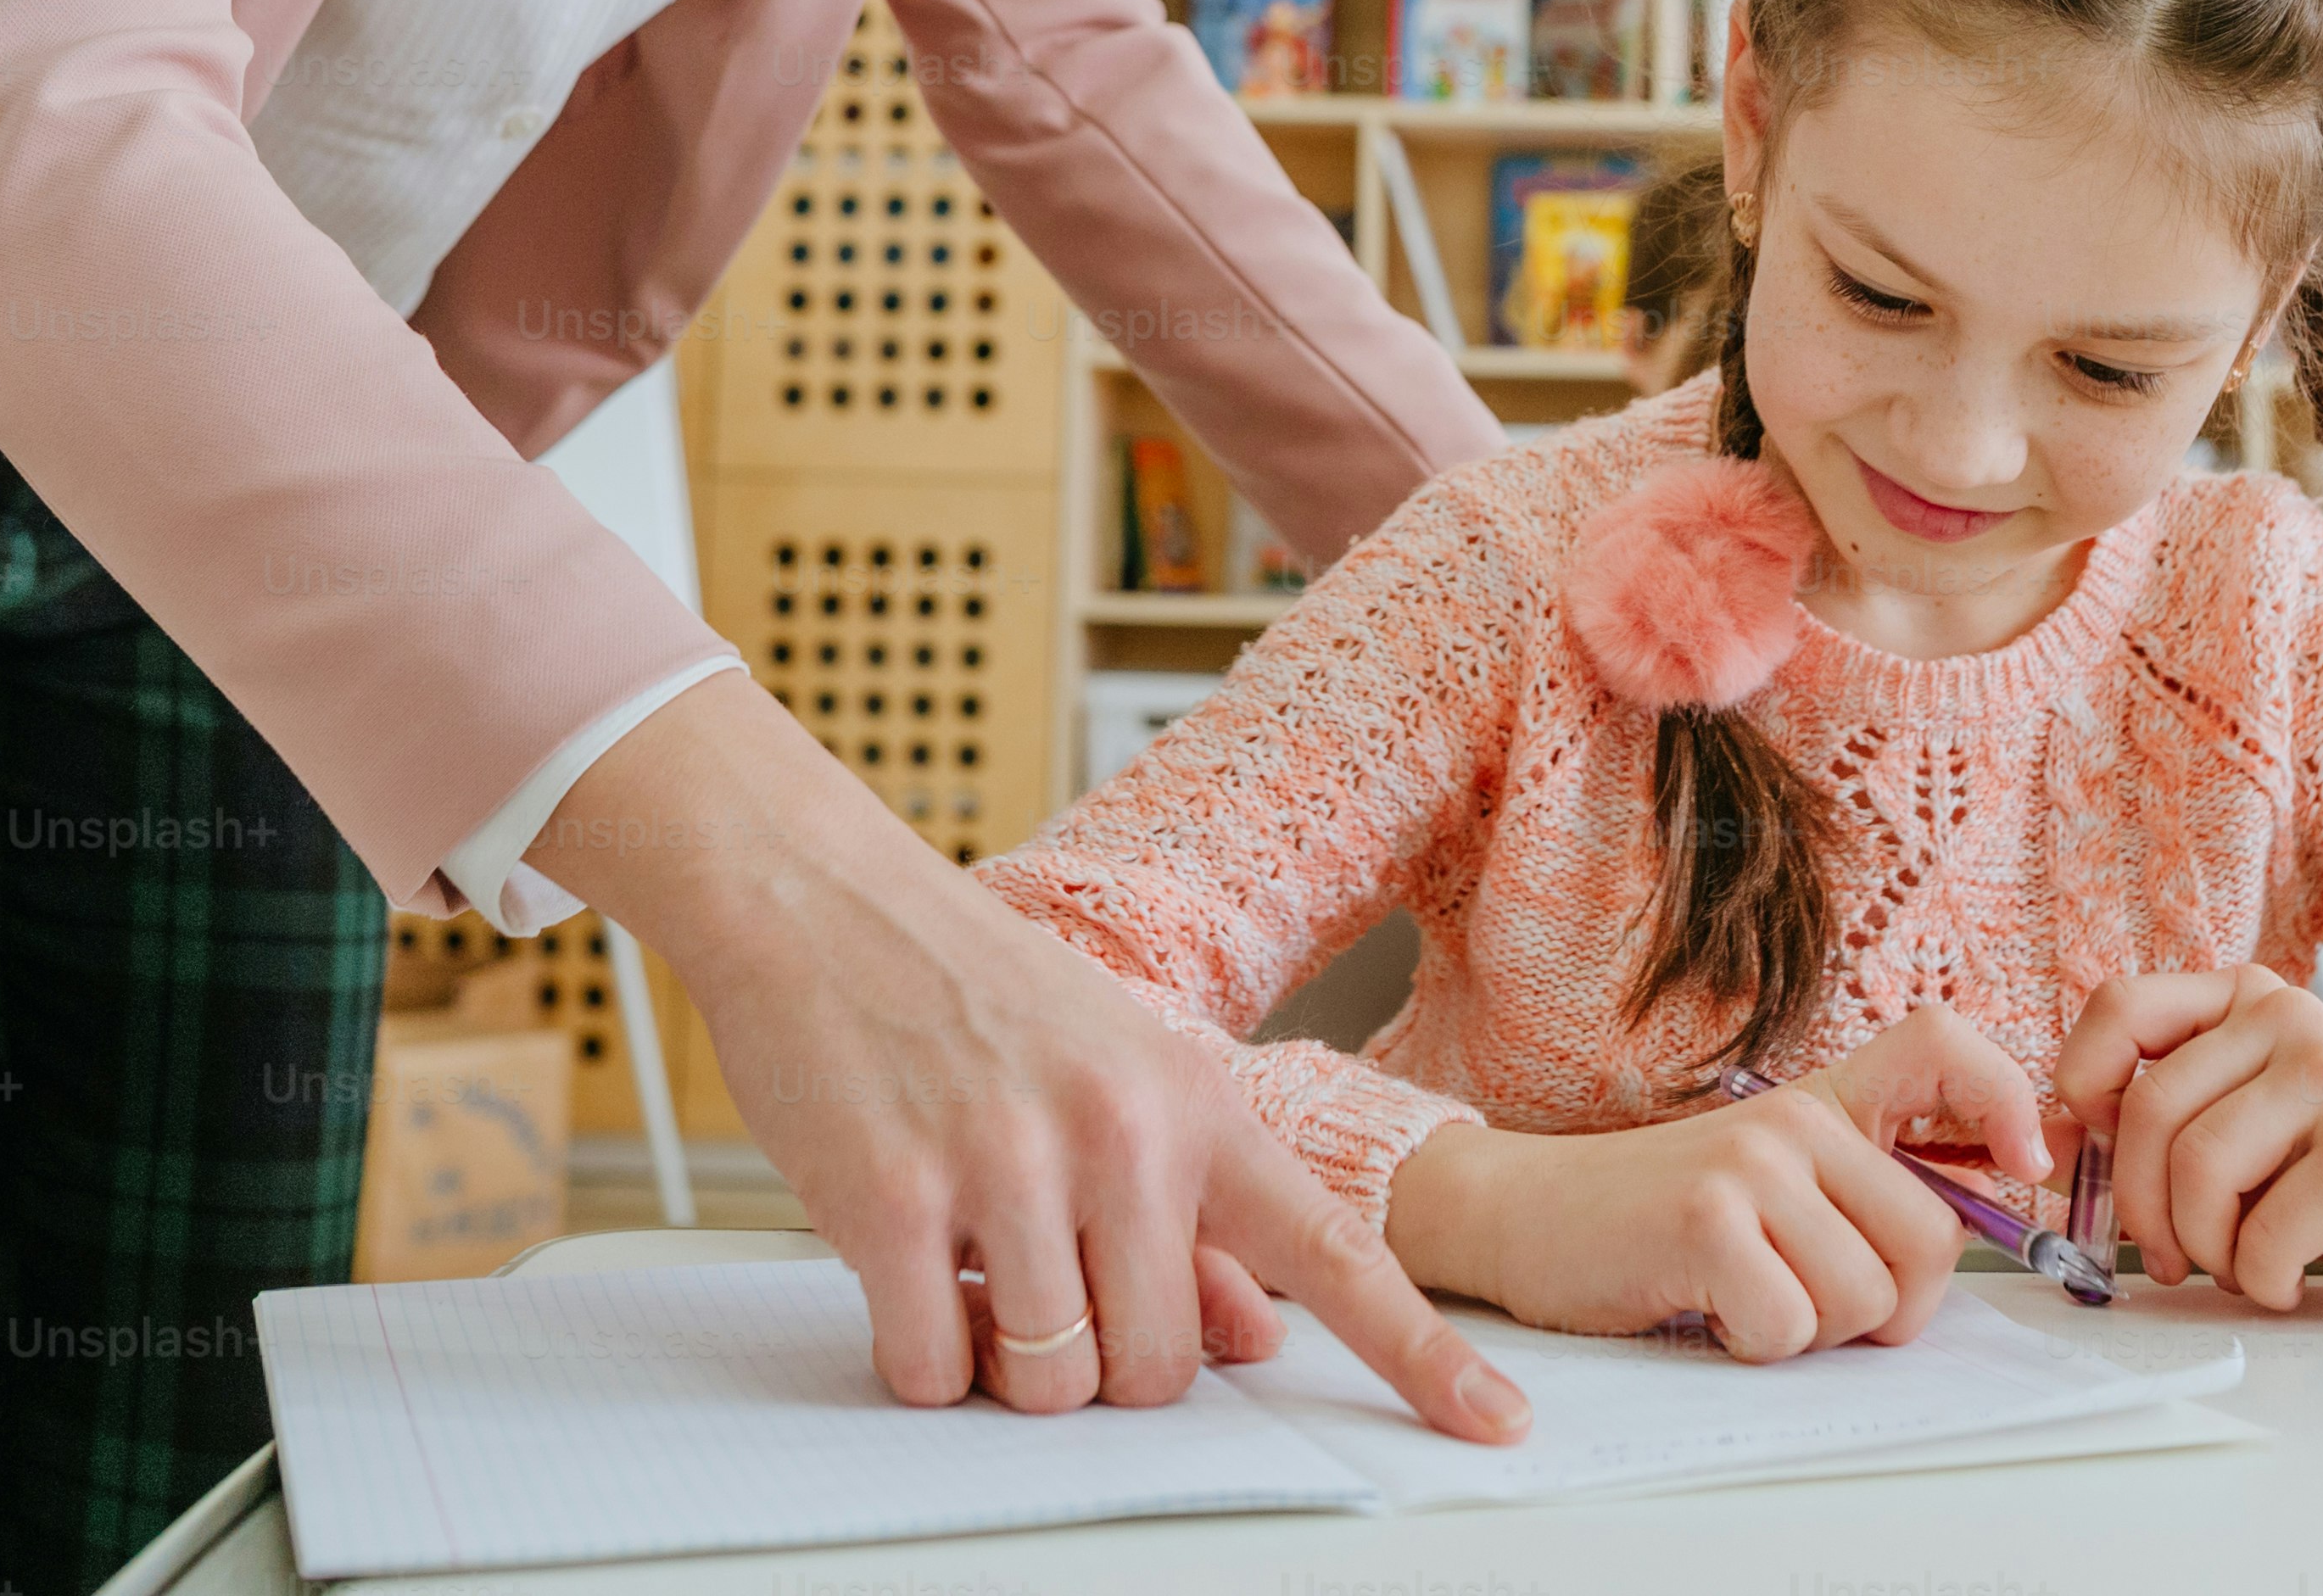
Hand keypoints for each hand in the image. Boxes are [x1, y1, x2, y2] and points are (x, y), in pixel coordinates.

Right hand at [543, 674, 1526, 1439]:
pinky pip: (931, 1368)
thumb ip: (1197, 1222)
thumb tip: (1262, 1338)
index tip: (1498, 1424)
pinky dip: (919, 1355)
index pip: (1335, 1249)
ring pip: (1051, 1384)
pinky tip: (907, 1266)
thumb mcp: (1116, 1081)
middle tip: (1046, 1279)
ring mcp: (1006, 1163)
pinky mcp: (891, 1198)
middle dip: (1101, 1363)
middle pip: (1158, 1372)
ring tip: (973, 1263)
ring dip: (1005, 1365)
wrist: (824, 899)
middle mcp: (1121, 1132)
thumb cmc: (974, 995)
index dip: (1421, 1355)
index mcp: (1194, 1104)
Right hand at [1385, 1005, 2052, 1358]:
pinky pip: (1792, 1327)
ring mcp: (1752, 1165)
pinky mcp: (1707, 1221)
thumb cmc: (1659, 1217)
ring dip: (1813, 1331)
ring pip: (1867, 1297)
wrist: (1525, 1215)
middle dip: (1888, 1304)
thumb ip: (1866, 1187)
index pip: (1943, 1044)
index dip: (2007, 1099)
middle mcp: (1797, 1119)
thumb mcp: (1773, 1179)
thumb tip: (1985, 1216)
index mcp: (1825, 1102)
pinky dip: (1754, 1345)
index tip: (2022, 1166)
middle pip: (1932, 1239)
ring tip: (1746, 1294)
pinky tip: (1708, 1308)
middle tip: (1809, 1295)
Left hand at [2053, 967, 2322, 1318]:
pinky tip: (2289, 1278)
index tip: (2089, 1148)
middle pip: (2148, 1109)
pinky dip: (2259, 1279)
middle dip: (2137, 1204)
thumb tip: (2040, 1144)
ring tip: (2238, 1265)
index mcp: (2248, 1000)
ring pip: (2196, 1170)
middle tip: (2163, 1255)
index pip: (2120, 1006)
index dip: (2080, 1083)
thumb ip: (2149, 1122)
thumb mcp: (2241, 1128)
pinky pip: (2259, 1233)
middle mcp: (2289, 1019)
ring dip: (2202, 1247)